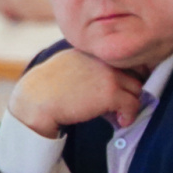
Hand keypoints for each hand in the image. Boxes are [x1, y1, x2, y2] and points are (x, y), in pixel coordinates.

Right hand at [7, 50, 144, 137]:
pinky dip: (129, 115)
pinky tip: (120, 121)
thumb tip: (104, 82)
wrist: (35, 101)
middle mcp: (102, 60)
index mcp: (91, 51)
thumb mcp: (67, 65)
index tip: (123, 88)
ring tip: (119, 114)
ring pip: (136, 89)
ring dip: (130, 103)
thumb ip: (87, 66)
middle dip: (129, 90)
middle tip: (121, 105)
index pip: (122, 60)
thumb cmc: (46, 88)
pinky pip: (133, 104)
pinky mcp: (110, 93)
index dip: (127, 75)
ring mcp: (108, 76)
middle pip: (133, 74)